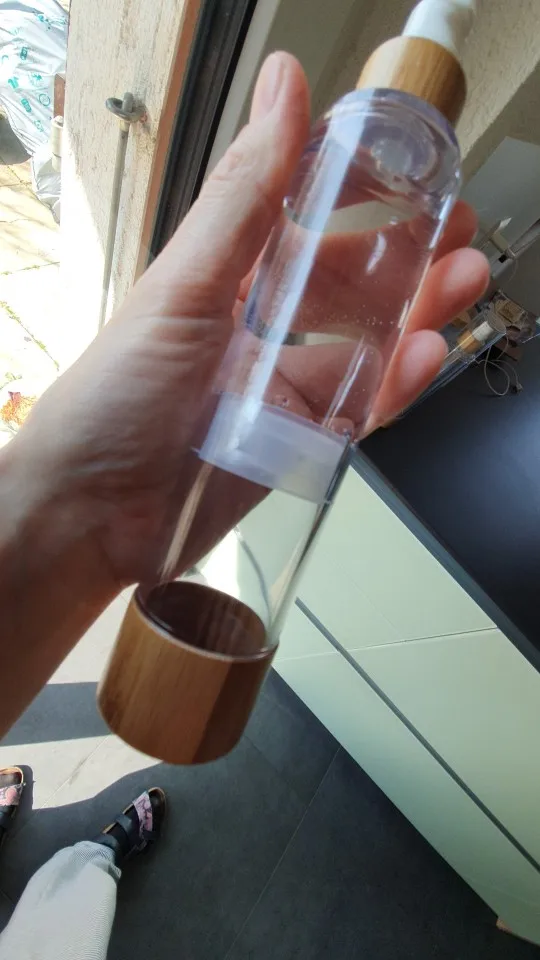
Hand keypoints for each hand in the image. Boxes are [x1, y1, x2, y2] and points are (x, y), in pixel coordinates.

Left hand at [7, 52, 488, 588]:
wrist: (90, 513)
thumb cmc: (113, 395)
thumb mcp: (183, 285)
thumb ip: (243, 196)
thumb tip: (283, 89)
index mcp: (222, 285)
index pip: (300, 228)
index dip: (356, 200)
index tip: (407, 175)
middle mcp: (253, 335)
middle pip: (345, 292)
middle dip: (405, 261)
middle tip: (457, 234)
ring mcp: (278, 393)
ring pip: (363, 350)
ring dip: (417, 315)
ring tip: (463, 282)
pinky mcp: (296, 448)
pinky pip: (358, 411)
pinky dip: (396, 384)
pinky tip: (425, 354)